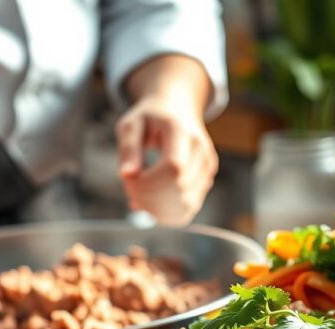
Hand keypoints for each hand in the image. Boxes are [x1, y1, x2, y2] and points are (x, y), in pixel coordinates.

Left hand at [116, 95, 217, 226]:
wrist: (176, 108)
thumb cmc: (150, 117)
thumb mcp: (131, 124)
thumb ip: (128, 149)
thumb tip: (126, 175)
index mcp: (182, 131)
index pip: (173, 168)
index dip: (148, 184)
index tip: (128, 182)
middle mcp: (201, 150)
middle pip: (179, 188)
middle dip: (149, 198)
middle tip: (130, 192)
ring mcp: (207, 166)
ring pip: (187, 204)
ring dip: (158, 209)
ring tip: (138, 199)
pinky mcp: (207, 179)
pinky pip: (190, 208)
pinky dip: (168, 214)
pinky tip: (151, 206)